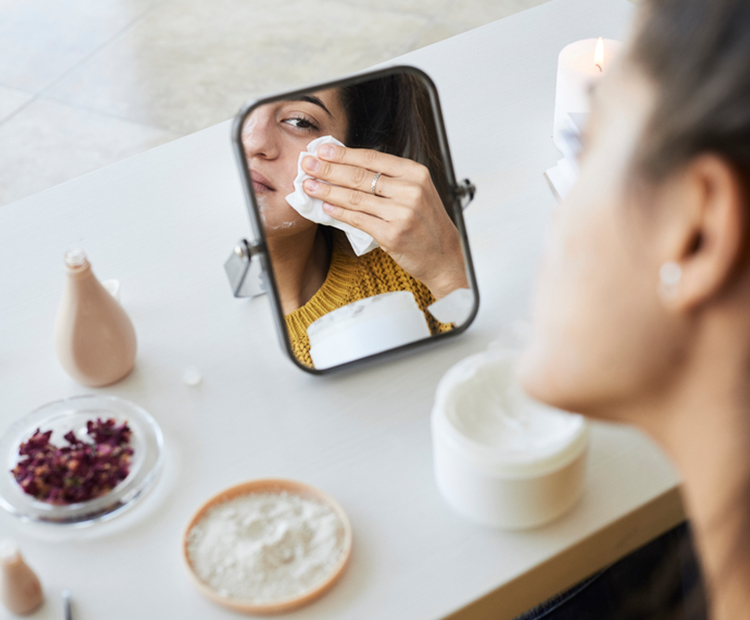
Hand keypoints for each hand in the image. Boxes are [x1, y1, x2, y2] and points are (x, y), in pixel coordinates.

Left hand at [301, 143, 467, 298]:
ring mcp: (401, 214)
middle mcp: (410, 191)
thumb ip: (389, 179)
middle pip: (360, 176)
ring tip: (309, 186)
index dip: (344, 153)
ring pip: (355, 198)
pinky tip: (326, 208)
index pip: (372, 158)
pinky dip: (339, 213)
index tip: (322, 150)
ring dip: (327, 191)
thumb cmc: (426, 223)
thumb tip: (350, 166)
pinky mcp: (392, 235)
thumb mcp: (416, 191)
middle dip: (328, 169)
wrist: (443, 256)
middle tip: (307, 165)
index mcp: (416, 174)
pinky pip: (358, 220)